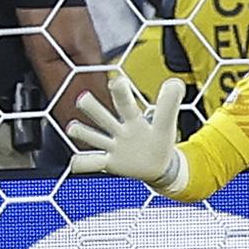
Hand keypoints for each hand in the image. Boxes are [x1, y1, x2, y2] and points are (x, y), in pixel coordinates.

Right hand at [67, 79, 183, 184]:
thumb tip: (175, 82)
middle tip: (83, 99)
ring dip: (82, 133)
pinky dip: (81, 163)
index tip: (117, 83)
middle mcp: (119, 130)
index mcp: (133, 119)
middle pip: (103, 117)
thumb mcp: (166, 124)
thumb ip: (169, 105)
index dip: (121, 94)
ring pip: (93, 137)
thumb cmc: (159, 141)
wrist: (157, 166)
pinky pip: (92, 163)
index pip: (126, 104)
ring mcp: (112, 147)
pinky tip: (74, 163)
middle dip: (93, 108)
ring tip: (73, 128)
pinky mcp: (109, 164)